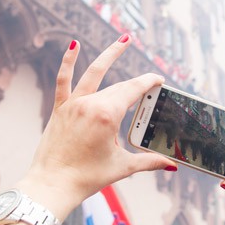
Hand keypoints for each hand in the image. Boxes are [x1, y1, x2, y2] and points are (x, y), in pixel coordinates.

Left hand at [20, 36, 176, 218]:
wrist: (52, 184)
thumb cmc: (86, 177)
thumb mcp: (122, 167)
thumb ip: (149, 162)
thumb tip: (171, 165)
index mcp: (108, 115)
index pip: (134, 90)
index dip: (149, 82)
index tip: (159, 80)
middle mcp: (90, 104)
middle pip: (119, 87)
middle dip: (136, 85)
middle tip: (150, 84)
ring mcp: (73, 104)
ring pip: (94, 73)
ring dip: (110, 54)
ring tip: (124, 39)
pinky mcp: (60, 108)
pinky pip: (63, 80)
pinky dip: (68, 62)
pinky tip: (74, 44)